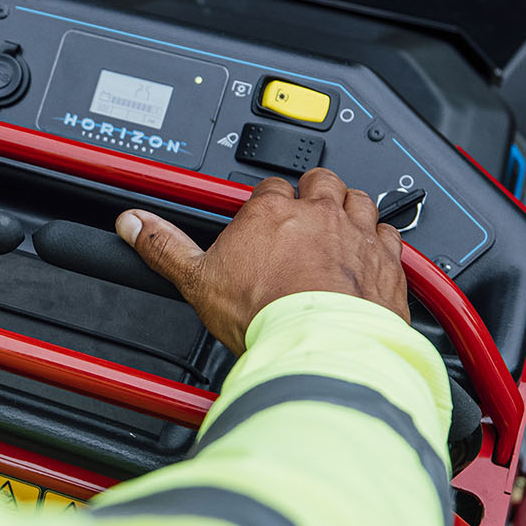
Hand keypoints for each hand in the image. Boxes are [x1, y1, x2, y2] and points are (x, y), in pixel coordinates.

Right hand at [114, 168, 407, 354]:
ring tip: (339, 225)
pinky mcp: (385, 261)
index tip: (261, 217)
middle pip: (319, 182)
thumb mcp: (198, 281)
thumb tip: (134, 224)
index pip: (268, 187)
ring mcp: (356, 234)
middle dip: (312, 192)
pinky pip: (390, 235)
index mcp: (271, 211)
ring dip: (350, 208)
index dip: (265, 201)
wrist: (320, 344)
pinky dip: (382, 241)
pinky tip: (373, 254)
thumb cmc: (266, 314)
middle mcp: (318, 213)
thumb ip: (165, 247)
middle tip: (304, 213)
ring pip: (358, 200)